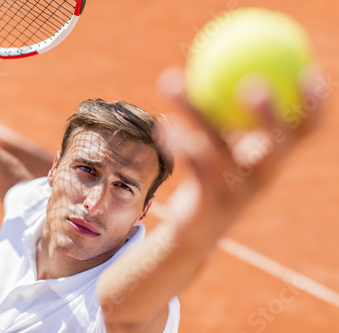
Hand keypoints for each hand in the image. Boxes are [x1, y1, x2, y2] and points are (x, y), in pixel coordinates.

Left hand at [156, 65, 321, 245]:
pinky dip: (179, 144)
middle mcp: (262, 176)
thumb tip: (221, 60)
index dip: (313, 107)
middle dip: (269, 118)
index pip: (303, 132)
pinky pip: (194, 168)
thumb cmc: (215, 174)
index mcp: (273, 157)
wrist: (199, 225)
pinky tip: (164, 126)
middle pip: (274, 147)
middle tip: (254, 84)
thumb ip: (228, 109)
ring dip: (197, 116)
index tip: (309, 72)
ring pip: (219, 152)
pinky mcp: (208, 204)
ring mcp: (236, 193)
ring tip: (173, 83)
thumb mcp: (227, 143)